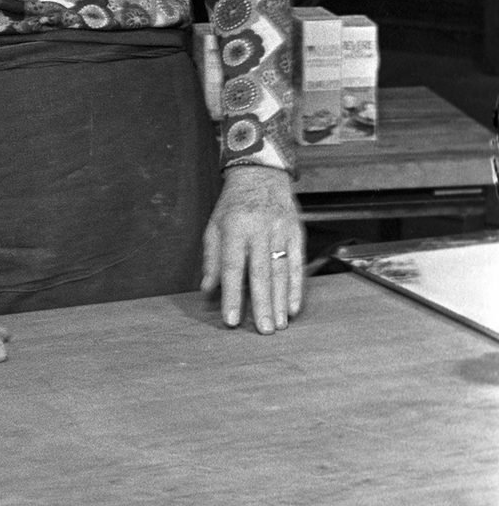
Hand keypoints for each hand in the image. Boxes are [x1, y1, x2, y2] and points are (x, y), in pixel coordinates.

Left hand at [201, 164, 304, 333]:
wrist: (260, 175)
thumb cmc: (233, 204)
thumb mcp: (214, 226)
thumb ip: (212, 259)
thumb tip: (207, 289)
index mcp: (234, 228)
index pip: (232, 267)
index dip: (231, 295)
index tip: (231, 320)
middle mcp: (259, 230)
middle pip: (260, 273)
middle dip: (261, 304)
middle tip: (263, 331)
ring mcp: (280, 231)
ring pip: (281, 271)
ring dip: (280, 301)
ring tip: (278, 325)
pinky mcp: (297, 232)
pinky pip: (298, 264)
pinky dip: (297, 288)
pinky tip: (293, 307)